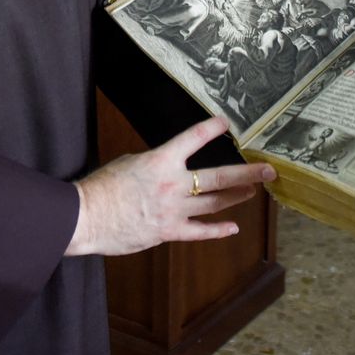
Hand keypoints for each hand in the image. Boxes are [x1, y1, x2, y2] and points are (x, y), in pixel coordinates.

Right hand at [66, 117, 276, 256]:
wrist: (85, 216)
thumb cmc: (101, 187)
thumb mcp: (129, 162)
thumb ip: (155, 164)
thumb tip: (169, 169)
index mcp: (160, 160)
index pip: (193, 138)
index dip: (212, 128)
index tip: (226, 122)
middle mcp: (173, 184)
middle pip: (219, 177)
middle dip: (247, 173)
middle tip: (269, 170)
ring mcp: (173, 210)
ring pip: (214, 203)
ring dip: (236, 196)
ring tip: (253, 191)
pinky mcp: (168, 231)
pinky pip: (199, 232)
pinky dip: (217, 230)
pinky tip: (233, 227)